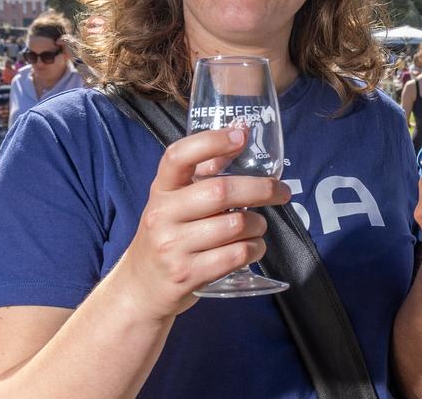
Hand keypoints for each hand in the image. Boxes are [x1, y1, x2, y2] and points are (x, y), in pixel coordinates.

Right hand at [111, 128, 290, 319]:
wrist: (140, 288)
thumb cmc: (168, 236)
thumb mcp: (175, 201)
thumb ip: (204, 171)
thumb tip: (240, 132)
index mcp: (161, 190)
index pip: (179, 156)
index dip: (212, 142)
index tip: (240, 136)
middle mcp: (162, 215)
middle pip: (221, 191)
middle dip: (261, 189)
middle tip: (281, 192)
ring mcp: (173, 247)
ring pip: (236, 226)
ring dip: (259, 225)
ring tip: (258, 226)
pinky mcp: (188, 274)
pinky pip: (237, 255)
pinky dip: (255, 249)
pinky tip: (252, 247)